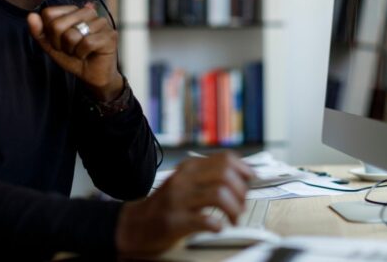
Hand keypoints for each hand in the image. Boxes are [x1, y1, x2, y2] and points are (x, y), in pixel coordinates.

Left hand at [27, 4, 121, 98]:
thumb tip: (31, 16)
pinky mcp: (110, 35)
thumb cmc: (75, 59)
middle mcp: (89, 12)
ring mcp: (101, 23)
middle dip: (61, 43)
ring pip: (73, 34)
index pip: (49, 13)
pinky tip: (88, 54)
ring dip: (73, 50)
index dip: (50, 33)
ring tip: (81, 52)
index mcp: (74, 11)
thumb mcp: (53, 47)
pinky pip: (87, 43)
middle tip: (71, 49)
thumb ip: (40, 32)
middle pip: (58, 24)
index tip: (60, 42)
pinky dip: (83, 54)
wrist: (93, 77)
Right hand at [115, 151, 254, 255]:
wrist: (136, 225)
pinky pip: (205, 220)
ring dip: (234, 209)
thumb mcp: (185, 182)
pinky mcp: (175, 221)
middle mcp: (184, 180)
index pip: (225, 159)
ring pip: (219, 195)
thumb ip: (208, 177)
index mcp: (189, 168)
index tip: (251, 181)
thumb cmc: (165, 205)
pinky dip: (218, 225)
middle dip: (241, 192)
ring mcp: (179, 199)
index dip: (244, 170)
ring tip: (233, 218)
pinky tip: (218, 227)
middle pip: (225, 175)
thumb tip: (243, 177)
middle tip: (241, 205)